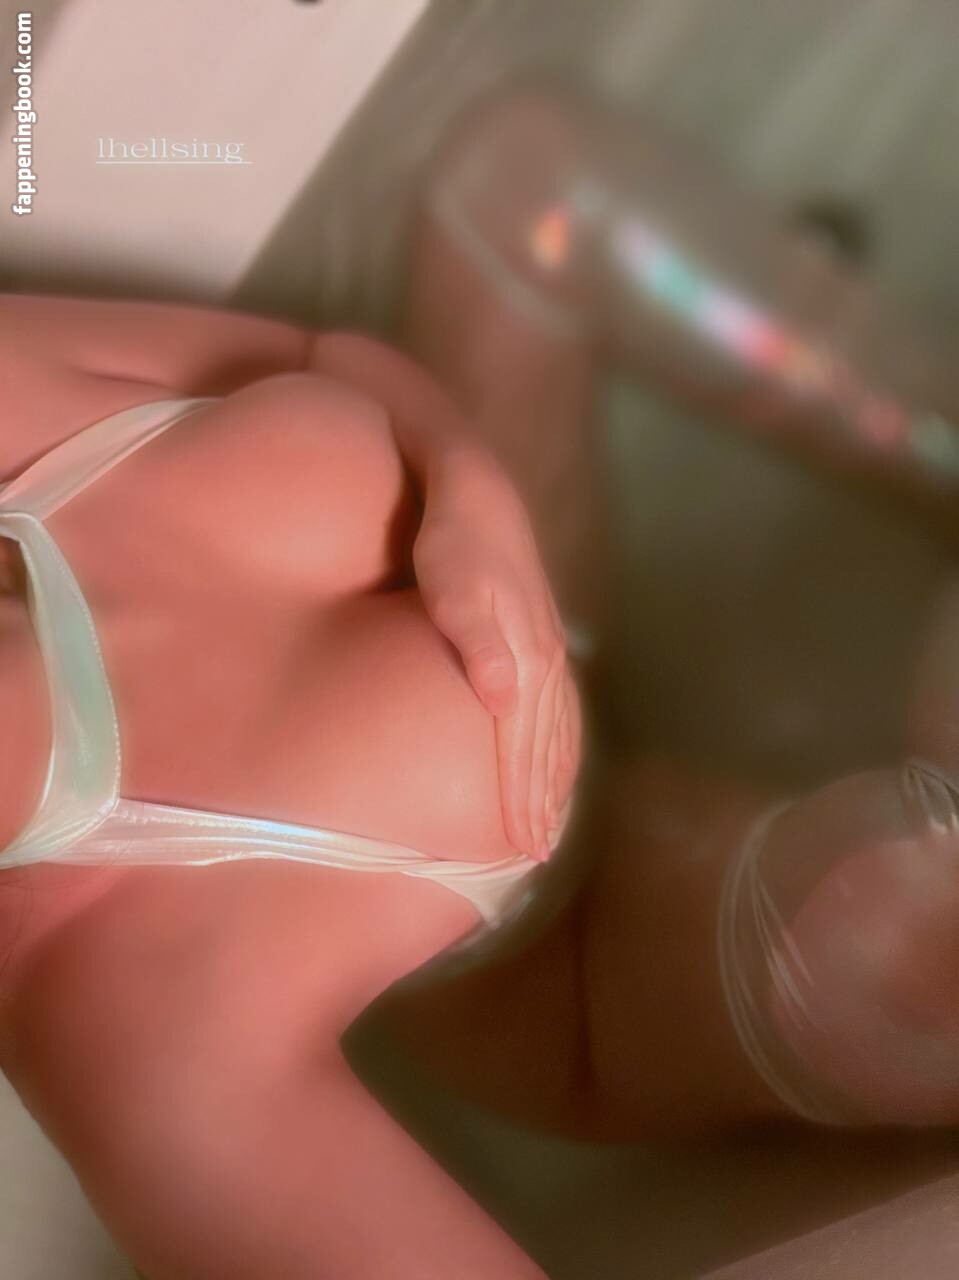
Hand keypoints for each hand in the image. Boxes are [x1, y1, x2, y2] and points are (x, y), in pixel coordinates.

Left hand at [413, 453, 580, 859]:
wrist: (471, 487)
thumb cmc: (449, 538)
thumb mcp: (453, 579)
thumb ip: (475, 638)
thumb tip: (504, 701)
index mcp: (529, 653)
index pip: (525, 741)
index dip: (524, 796)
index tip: (522, 848)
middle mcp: (546, 657)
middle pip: (548, 744)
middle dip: (542, 801)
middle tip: (534, 856)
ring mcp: (547, 648)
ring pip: (557, 729)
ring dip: (554, 779)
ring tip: (547, 823)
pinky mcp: (538, 638)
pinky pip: (555, 706)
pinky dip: (556, 743)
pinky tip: (548, 757)